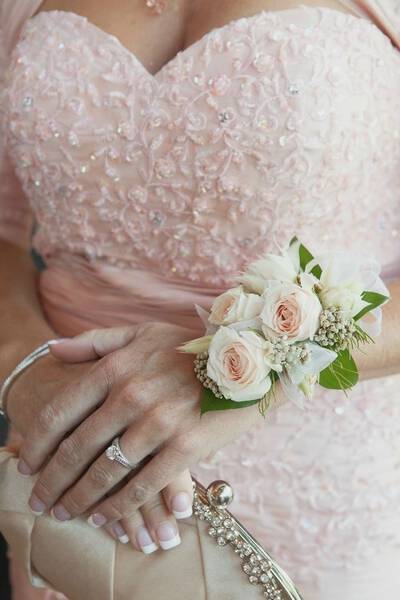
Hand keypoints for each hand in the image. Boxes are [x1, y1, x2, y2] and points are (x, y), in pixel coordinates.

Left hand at [16, 322, 261, 538]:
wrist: (252, 360)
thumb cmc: (192, 346)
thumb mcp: (142, 333)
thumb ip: (95, 342)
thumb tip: (51, 350)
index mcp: (116, 368)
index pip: (60, 411)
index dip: (37, 442)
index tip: (27, 462)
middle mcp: (131, 395)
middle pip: (76, 448)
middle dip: (53, 480)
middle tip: (41, 499)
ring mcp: (159, 423)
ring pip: (106, 472)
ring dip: (80, 498)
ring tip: (66, 512)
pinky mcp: (186, 447)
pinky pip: (143, 486)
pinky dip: (120, 507)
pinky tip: (105, 518)